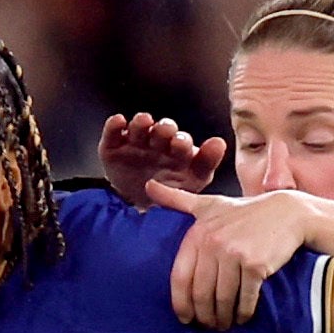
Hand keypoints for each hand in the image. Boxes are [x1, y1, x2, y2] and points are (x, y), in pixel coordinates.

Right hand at [98, 112, 226, 208]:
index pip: (183, 143)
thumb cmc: (168, 193)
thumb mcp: (191, 184)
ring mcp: (136, 144)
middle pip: (162, 131)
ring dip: (142, 123)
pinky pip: (114, 133)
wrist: (135, 210)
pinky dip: (115, 125)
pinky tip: (119, 122)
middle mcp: (159, 144)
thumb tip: (219, 142)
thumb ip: (206, 164)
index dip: (182, 142)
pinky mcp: (113, 146)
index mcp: (179, 153)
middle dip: (164, 129)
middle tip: (165, 131)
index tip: (182, 143)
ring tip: (143, 122)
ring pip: (140, 128)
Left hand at [145, 179, 315, 329]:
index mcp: (197, 233)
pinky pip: (245, 299)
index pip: (180, 277)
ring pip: (222, 299)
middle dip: (204, 316)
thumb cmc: (245, 212)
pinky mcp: (255, 265)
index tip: (186, 318)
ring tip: (225, 324)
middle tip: (208, 325)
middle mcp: (213, 243)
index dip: (181, 303)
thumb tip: (149, 186)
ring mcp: (234, 254)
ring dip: (223, 318)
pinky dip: (243, 312)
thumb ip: (179, 200)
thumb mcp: (210, 203)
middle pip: (200, 293)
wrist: (287, 213)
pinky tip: (243, 317)